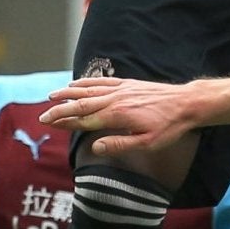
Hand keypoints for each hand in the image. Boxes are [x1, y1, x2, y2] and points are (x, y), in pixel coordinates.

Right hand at [39, 77, 196, 153]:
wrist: (187, 104)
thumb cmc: (169, 127)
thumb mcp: (147, 143)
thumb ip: (119, 144)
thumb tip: (95, 146)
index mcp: (117, 115)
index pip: (84, 119)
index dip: (65, 121)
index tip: (49, 123)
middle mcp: (115, 99)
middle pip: (81, 104)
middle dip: (60, 109)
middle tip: (43, 115)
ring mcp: (120, 89)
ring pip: (88, 90)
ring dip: (69, 93)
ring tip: (52, 96)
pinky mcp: (127, 84)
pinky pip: (102, 82)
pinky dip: (86, 82)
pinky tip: (77, 83)